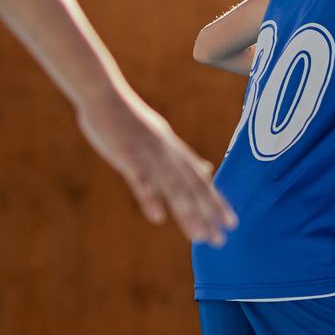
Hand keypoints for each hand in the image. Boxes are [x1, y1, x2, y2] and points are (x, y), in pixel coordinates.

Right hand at [77, 92, 236, 245]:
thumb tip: (206, 169)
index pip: (201, 181)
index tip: (231, 223)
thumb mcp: (163, 136)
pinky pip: (141, 180)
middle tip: (220, 239)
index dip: (216, 202)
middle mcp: (168, 154)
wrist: (104, 95)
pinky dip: (150, 198)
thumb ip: (182, 157)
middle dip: (207, 215)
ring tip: (198, 236)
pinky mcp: (128, 155)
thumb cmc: (130, 118)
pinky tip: (157, 218)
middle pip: (192, 188)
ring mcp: (149, 155)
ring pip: (172, 187)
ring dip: (186, 213)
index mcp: (175, 151)